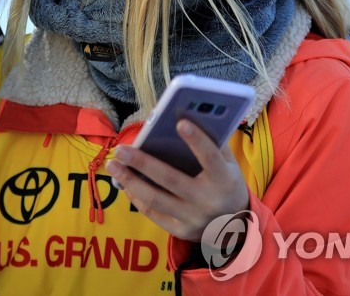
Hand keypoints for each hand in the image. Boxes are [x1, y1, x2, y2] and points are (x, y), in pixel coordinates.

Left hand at [105, 119, 249, 241]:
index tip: (180, 122)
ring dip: (131, 181)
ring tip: (114, 166)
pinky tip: (125, 183)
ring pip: (156, 199)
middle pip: (171, 180)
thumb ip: (213, 144)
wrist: (235, 227)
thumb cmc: (226, 183)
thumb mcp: (229, 165)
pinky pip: (153, 213)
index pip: (210, 158)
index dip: (197, 141)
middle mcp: (208, 201)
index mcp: (224, 180)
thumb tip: (185, 117)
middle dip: (142, 163)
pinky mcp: (181, 231)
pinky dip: (136, 197)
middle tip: (120, 150)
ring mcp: (194, 218)